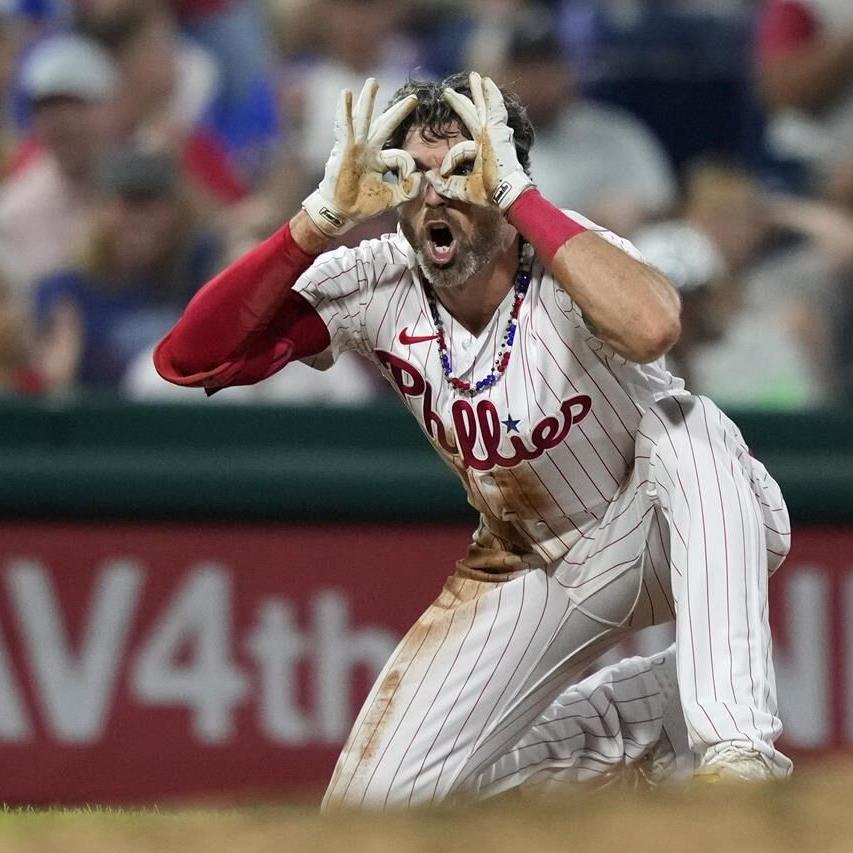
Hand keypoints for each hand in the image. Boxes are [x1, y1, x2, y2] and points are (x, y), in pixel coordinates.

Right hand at [302, 78, 421, 236]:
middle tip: (413, 98)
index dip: (407, 168)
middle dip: (399, 111)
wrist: (342, 213)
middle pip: (385, 125)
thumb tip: (420, 176)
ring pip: (364, 119)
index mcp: (379, 160)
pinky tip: (346, 94)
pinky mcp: (344, 149)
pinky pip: (345, 126)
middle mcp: (368, 150)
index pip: (401, 156)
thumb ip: (409, 190)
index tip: (410, 180)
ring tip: (373, 82)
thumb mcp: (393, 198)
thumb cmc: (363, 206)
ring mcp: (355, 148)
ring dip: (368, 100)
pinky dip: (345, 111)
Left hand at [430, 72, 533, 211]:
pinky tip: (486, 82)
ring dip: (479, 92)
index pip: (460, 148)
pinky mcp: (498, 131)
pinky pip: (495, 108)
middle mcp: (488, 140)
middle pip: (472, 116)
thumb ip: (444, 184)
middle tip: (449, 91)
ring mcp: (495, 134)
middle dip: (462, 103)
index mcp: (481, 153)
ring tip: (475, 77)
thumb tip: (429, 176)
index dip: (449, 161)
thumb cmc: (488, 194)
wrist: (505, 195)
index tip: (441, 172)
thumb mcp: (460, 189)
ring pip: (485, 108)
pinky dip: (491, 95)